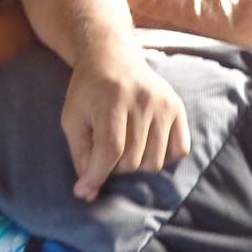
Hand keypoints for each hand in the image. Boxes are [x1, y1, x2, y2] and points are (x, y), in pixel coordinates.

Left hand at [60, 47, 190, 201]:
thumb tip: (86, 194)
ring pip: (155, 161)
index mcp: (112, 99)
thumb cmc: (88, 92)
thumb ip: (80, 156)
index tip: (84, 189)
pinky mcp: (177, 107)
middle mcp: (143, 100)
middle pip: (133, 160)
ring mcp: (164, 103)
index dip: (97, 175)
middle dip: (115, 167)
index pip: (111, 149)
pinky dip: (163, 156)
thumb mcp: (72, 119)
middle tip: (106, 153)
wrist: (112, 58)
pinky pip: (179, 151)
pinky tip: (147, 144)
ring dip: (137, 164)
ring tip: (126, 147)